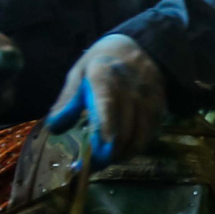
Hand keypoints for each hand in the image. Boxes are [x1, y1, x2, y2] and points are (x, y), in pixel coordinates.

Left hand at [46, 34, 165, 165]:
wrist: (143, 47)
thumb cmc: (104, 62)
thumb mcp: (80, 72)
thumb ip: (67, 100)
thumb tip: (55, 128)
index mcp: (106, 77)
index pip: (107, 108)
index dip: (102, 135)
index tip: (93, 157)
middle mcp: (131, 90)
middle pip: (123, 132)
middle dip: (106, 155)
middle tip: (90, 165)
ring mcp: (148, 101)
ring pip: (138, 139)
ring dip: (121, 155)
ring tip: (105, 160)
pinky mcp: (159, 110)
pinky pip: (149, 137)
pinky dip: (135, 148)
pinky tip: (122, 150)